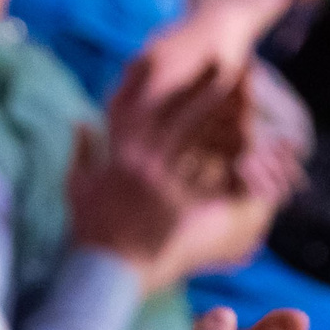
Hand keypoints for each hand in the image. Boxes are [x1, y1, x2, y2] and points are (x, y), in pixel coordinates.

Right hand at [70, 62, 262, 281]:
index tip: (172, 58)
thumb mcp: (78, 185)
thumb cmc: (89, 229)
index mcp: (119, 155)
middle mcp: (144, 164)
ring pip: (202, 141)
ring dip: (224, 115)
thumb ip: (82, 151)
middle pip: (181, 115)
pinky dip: (231, 161)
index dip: (161, 80)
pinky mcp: (182, 208)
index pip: (142, 106)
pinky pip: (213, 178)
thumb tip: (79, 121)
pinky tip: (251, 144)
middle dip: (203, 87)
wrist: (102, 271)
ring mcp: (165, 185)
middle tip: (225, 64)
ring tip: (243, 96)